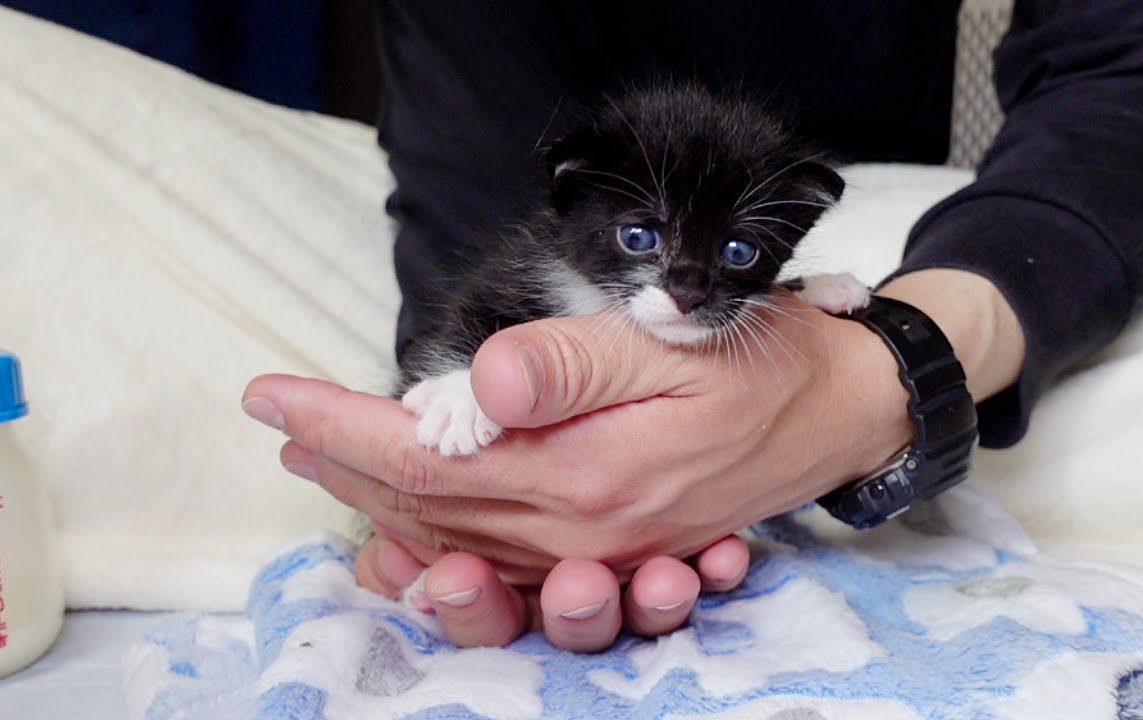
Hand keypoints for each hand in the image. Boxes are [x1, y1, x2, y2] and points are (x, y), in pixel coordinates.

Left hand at [243, 269, 1022, 648]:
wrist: (841, 411)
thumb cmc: (761, 361)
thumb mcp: (674, 342)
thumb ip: (570, 364)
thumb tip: (476, 380)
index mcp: (585, 470)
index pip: (430, 454)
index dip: (341, 425)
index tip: (270, 395)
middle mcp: (583, 524)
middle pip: (432, 503)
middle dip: (347, 461)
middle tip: (283, 423)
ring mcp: (601, 545)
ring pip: (464, 537)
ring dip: (386, 501)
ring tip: (330, 460)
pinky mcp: (617, 544)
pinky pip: (510, 557)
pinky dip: (448, 538)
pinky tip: (416, 521)